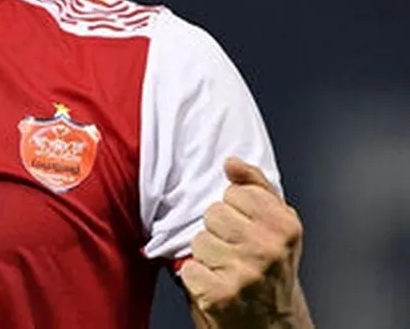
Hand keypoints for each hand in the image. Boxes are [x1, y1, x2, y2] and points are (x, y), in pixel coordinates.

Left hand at [180, 158, 304, 325]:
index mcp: (285, 226)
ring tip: (226, 270)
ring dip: (207, 257)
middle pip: (214, 213)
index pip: (234, 192)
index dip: (235, 210)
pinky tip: (215, 285)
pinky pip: (188, 268)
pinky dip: (195, 279)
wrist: (275, 327)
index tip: (248, 230)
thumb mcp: (276, 227)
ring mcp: (245, 272)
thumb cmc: (271, 273)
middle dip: (219, 232)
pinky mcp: (221, 294)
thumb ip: (255, 188)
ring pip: (199, 240)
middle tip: (236, 253)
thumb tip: (231, 162)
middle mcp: (269, 248)